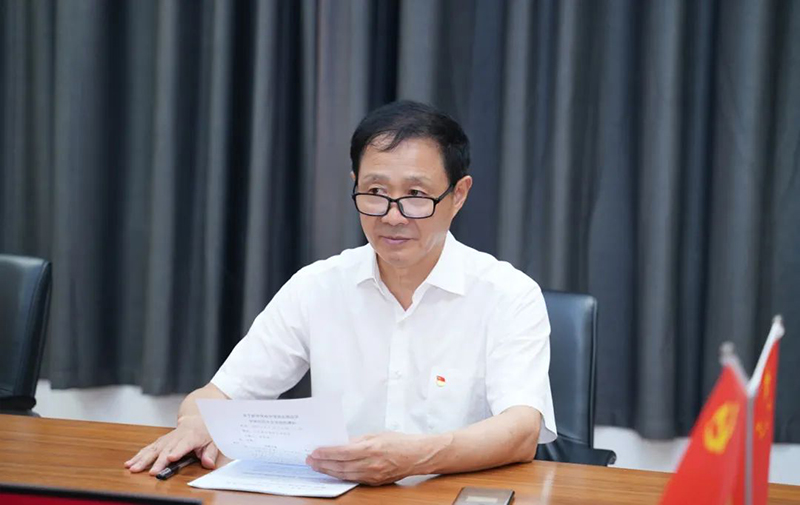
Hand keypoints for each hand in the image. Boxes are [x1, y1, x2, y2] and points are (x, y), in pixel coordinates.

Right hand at [124, 415, 220, 475]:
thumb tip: (209, 464)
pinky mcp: (160, 441)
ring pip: (153, 449)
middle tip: (151, 472)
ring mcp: (166, 439)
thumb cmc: (206, 432)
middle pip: (165, 449)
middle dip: (157, 461)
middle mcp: (176, 437)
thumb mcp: (214, 442)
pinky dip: (138, 455)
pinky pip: (148, 448)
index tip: (170, 458)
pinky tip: (129, 463)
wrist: (198, 418)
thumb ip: (211, 454)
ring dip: (142, 459)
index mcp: (191, 436)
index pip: (183, 445)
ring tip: (132, 468)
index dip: (177, 451)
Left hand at [306, 432, 445, 485]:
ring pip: (345, 475)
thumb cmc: (400, 442)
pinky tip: (333, 472)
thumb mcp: (376, 434)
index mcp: (371, 448)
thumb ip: (357, 440)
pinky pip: (354, 479)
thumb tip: (340, 443)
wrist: (418, 456)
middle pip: (341, 466)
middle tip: (310, 460)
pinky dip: (341, 476)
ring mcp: (373, 475)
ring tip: (317, 467)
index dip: (326, 453)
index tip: (315, 451)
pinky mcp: (375, 482)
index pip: (342, 452)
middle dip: (323, 463)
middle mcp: (371, 463)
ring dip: (329, 471)